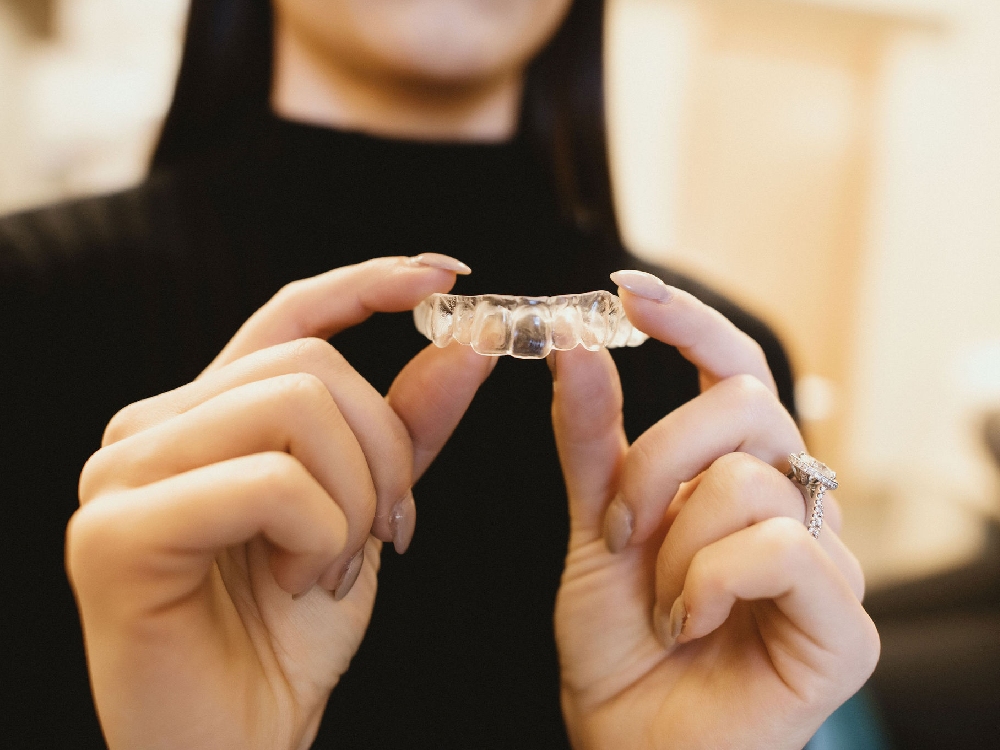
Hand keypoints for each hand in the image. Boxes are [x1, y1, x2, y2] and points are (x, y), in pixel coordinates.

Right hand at [66, 256, 494, 749]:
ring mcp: (121, 476)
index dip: (367, 284)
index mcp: (204, 419)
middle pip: (310, 366)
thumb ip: (407, 427)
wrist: (237, 746)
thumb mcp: (366, 514)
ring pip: (295, 409)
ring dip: (354, 500)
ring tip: (331, 567)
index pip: (286, 316)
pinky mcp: (115, 534)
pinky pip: (269, 483)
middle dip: (385, 451)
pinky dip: (317, 534)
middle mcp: (149, 429)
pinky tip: (295, 585)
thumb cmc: (288, 636)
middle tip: (390, 532)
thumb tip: (464, 344)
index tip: (445, 274)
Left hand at [551, 272, 878, 749]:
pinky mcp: (844, 625)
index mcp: (738, 477)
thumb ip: (593, 440)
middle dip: (658, 460)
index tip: (625, 291)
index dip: (690, 322)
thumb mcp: (595, 527)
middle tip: (616, 525)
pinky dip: (709, 582)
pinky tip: (690, 623)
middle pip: (745, 408)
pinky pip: (779, 549)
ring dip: (674, 541)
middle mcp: (794, 508)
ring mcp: (826, 563)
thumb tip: (578, 345)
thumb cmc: (619, 643)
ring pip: (751, 480)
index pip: (735, 371)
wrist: (627, 742)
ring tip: (657, 598)